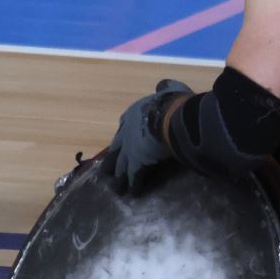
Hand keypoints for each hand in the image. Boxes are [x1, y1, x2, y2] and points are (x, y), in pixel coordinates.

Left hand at [104, 79, 191, 193]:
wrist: (169, 117)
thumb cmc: (172, 102)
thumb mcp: (169, 89)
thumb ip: (165, 88)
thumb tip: (163, 84)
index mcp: (133, 114)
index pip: (123, 125)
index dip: (122, 135)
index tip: (120, 143)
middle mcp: (126, 131)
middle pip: (116, 148)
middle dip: (113, 159)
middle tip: (107, 170)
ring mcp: (129, 148)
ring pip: (121, 164)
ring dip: (119, 176)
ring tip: (115, 187)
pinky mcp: (137, 162)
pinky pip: (134, 176)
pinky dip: (134, 185)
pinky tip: (133, 193)